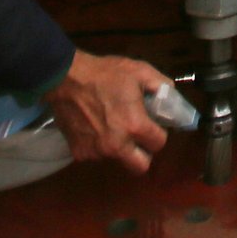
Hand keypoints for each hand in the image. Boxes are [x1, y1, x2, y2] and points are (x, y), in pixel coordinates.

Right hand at [46, 49, 172, 172]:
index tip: (153, 124)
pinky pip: (97, 155)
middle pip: (140, 167)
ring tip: (112, 125)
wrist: (65, 78)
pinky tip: (95, 127)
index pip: (159, 144)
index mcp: (135, 125)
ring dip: (119, 148)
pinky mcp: (79, 153)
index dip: (159, 133)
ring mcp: (96, 151)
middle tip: (138, 138)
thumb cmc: (105, 73)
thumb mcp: (139, 70)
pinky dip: (99, 145)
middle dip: (143, 154)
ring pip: (117, 160)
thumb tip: (171, 97)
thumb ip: (161, 85)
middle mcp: (117, 145)